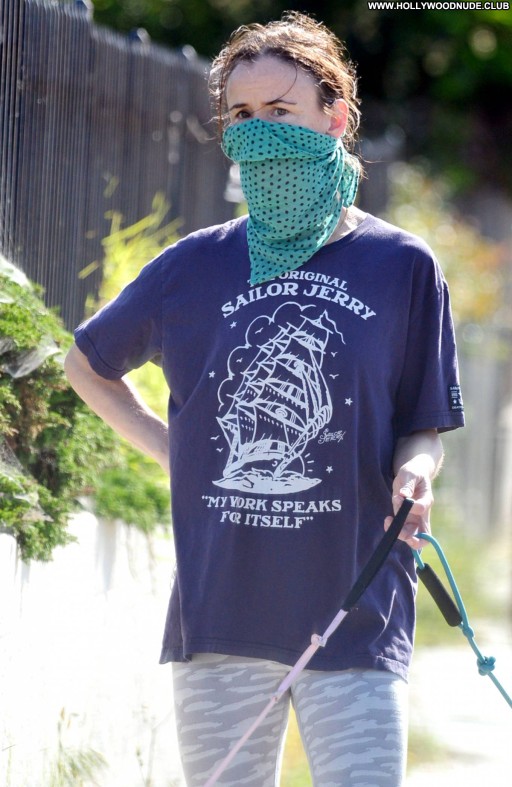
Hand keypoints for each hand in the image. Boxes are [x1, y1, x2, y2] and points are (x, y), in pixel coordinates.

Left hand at [384, 430, 442, 548]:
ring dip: (400, 534)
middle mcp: (422, 512)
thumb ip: (408, 484)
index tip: (400, 496)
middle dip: (413, 538)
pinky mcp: (404, 517)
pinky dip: (393, 528)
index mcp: (426, 499)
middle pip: (423, 534)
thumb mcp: (410, 473)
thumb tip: (403, 495)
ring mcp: (414, 517)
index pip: (422, 508)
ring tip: (388, 522)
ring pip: (412, 535)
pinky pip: (401, 529)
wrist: (412, 475)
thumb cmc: (413, 472)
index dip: (411, 506)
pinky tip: (387, 519)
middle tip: (400, 533)